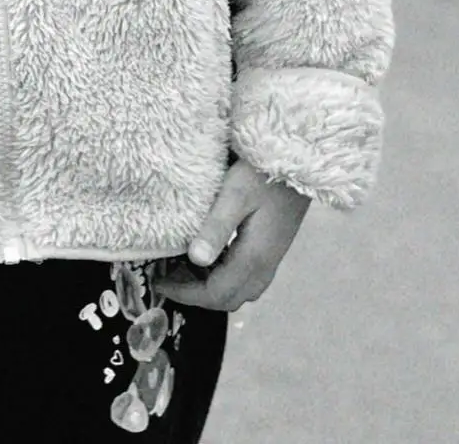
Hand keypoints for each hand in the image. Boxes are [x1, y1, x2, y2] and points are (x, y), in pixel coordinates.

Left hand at [150, 157, 312, 311]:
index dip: (186, 294)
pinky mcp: (273, 247)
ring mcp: (272, 257)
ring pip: (239, 290)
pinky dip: (223, 275)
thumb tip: (195, 259)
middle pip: (229, 299)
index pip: (216, 293)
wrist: (300, 159)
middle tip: (168, 275)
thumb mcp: (235, 194)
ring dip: (210, 286)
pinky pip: (247, 277)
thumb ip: (216, 228)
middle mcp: (265, 265)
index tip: (159, 282)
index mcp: (254, 257)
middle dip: (196, 294)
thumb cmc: (263, 173)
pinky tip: (209, 253)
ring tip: (182, 265)